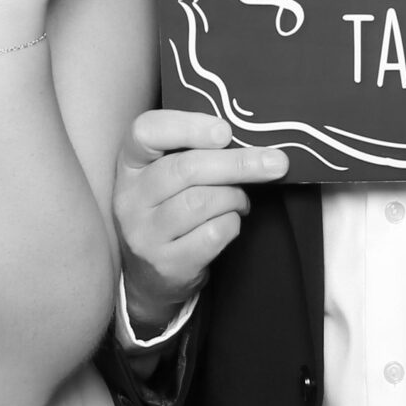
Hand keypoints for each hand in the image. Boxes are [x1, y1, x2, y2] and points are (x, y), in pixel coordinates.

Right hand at [113, 109, 287, 335]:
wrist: (151, 278)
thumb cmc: (170, 211)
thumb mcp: (168, 177)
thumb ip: (195, 152)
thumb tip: (249, 138)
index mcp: (130, 164)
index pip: (146, 131)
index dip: (187, 126)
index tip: (225, 132)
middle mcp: (129, 198)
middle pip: (186, 169)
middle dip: (238, 163)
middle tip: (275, 163)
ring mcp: (144, 234)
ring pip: (202, 202)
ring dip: (235, 197)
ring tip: (242, 200)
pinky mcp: (166, 263)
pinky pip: (213, 233)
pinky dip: (232, 223)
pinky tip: (231, 221)